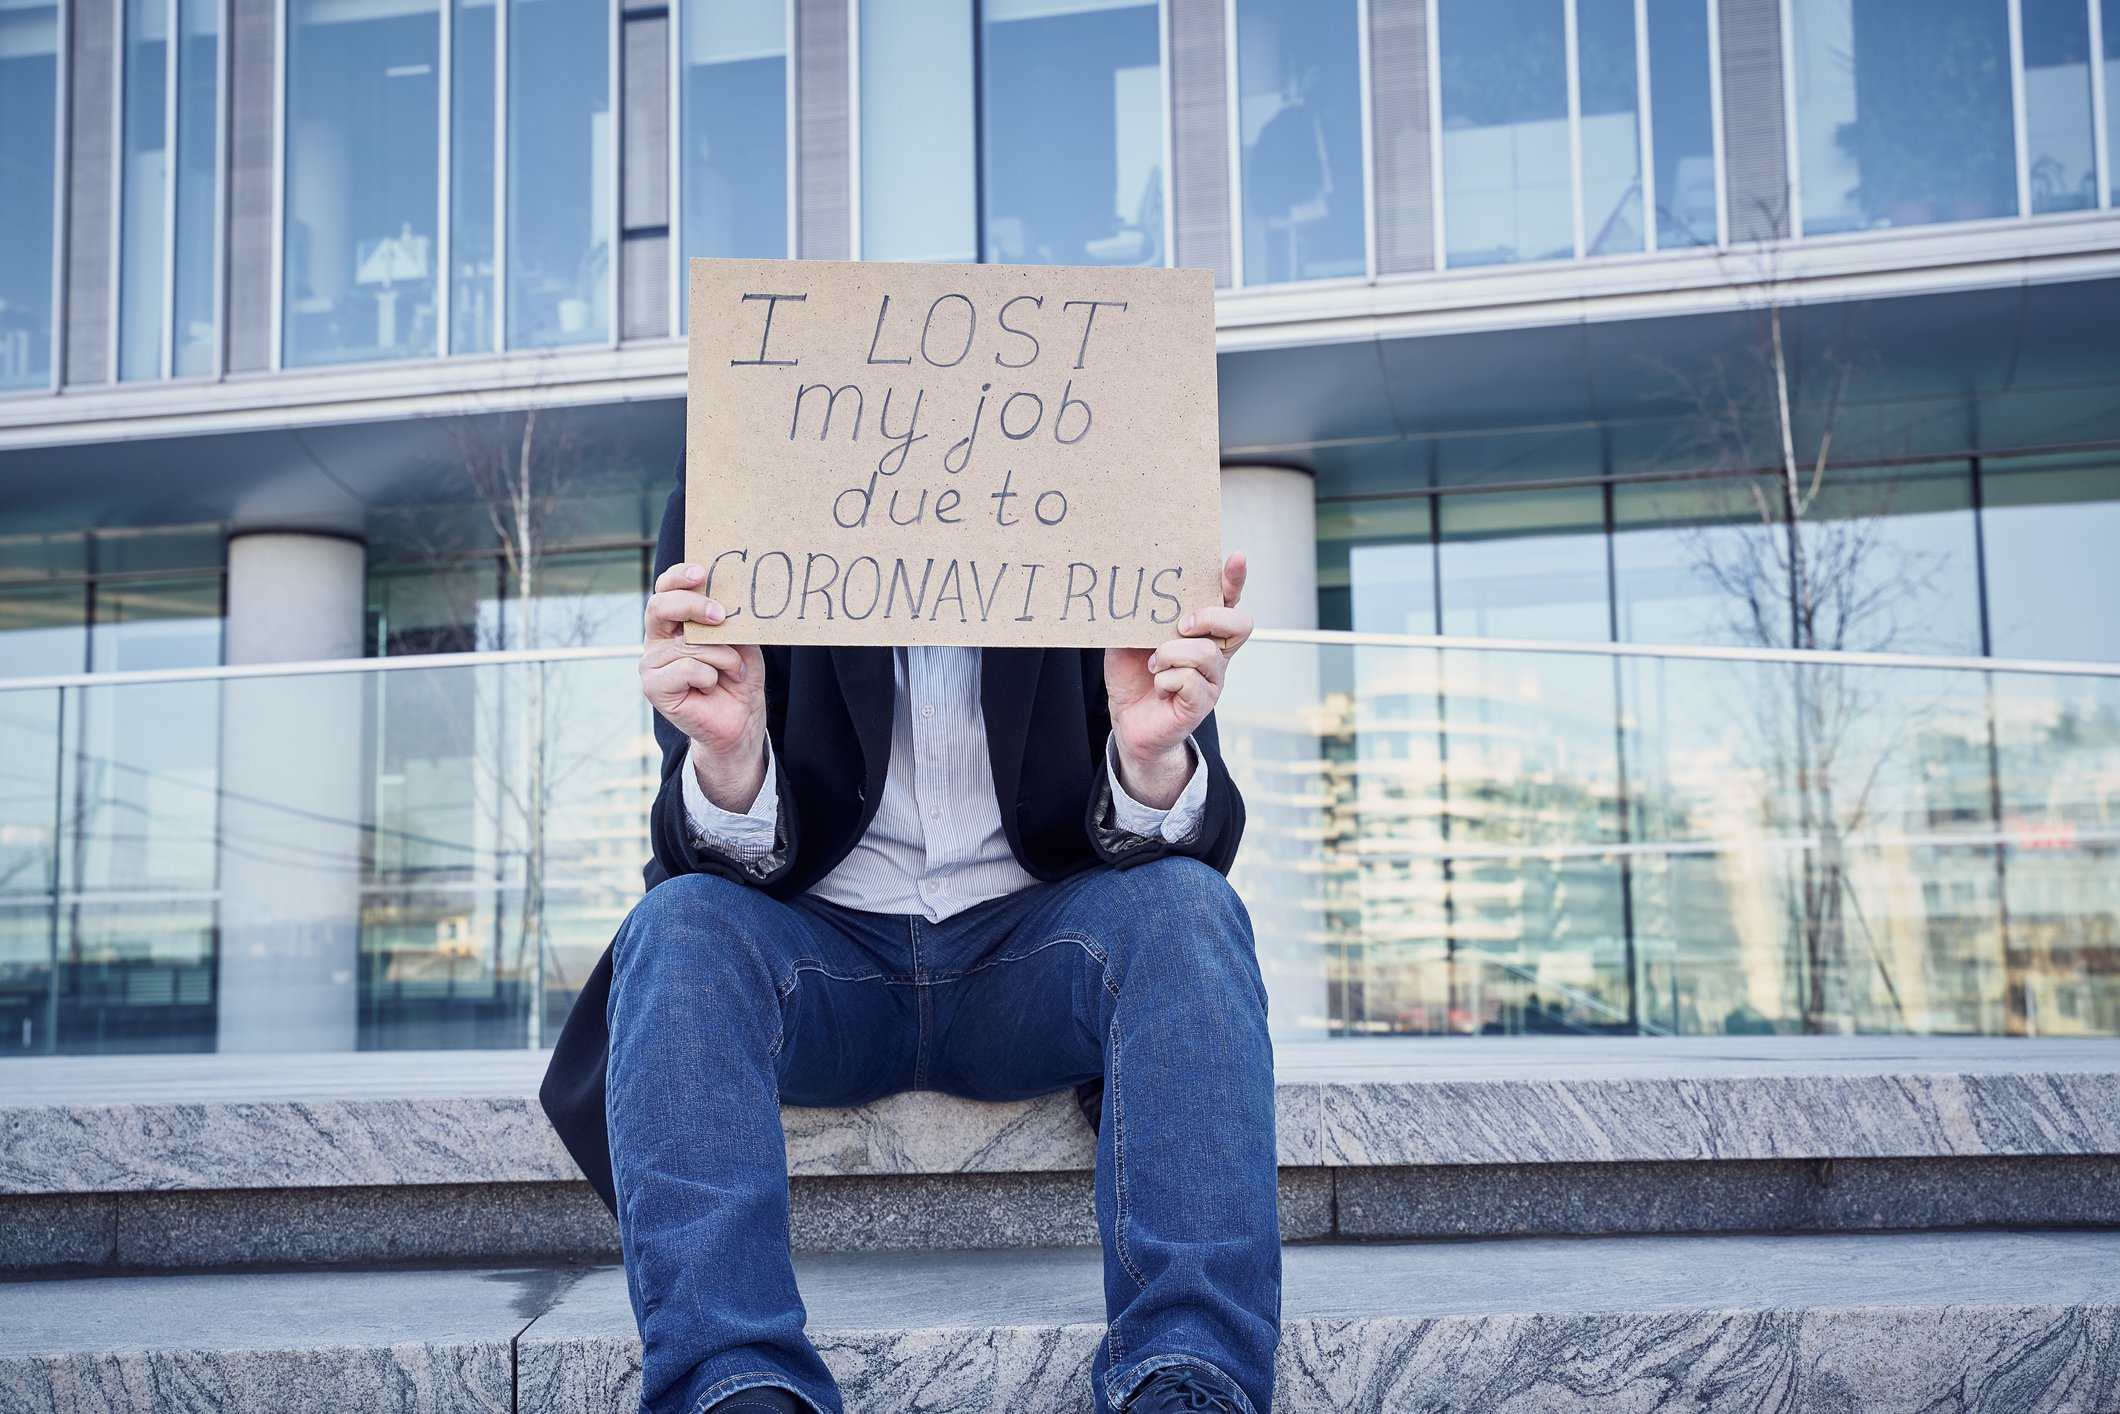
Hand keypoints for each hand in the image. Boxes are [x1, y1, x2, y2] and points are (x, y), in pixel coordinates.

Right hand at [640, 562, 768, 811]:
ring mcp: (652, 664)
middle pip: (660, 607)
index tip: (702, 572)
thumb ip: (729, 621)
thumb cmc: (739, 677)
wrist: (740, 721)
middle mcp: (657, 639)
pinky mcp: (654, 687)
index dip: (678, 576)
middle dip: (692, 605)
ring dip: (723, 656)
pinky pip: (688, 668)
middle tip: (720, 614)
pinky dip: (711, 676)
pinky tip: (713, 687)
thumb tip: (726, 600)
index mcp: (674, 622)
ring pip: (688, 644)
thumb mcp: (741, 641)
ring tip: (734, 671)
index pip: (665, 589)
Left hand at [1104, 554, 1252, 808]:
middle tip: (1180, 625)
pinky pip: (1191, 681)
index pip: (1227, 600)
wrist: (1127, 721)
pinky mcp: (1201, 703)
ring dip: (1171, 654)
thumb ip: (1140, 617)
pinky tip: (1159, 686)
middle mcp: (1215, 652)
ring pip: (1206, 652)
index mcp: (1203, 630)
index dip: (1234, 579)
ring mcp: (1212, 679)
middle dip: (1209, 617)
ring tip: (1154, 664)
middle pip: (1239, 623)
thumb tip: (1138, 593)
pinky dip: (1167, 679)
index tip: (1235, 558)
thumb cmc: (1133, 675)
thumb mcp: (1129, 637)